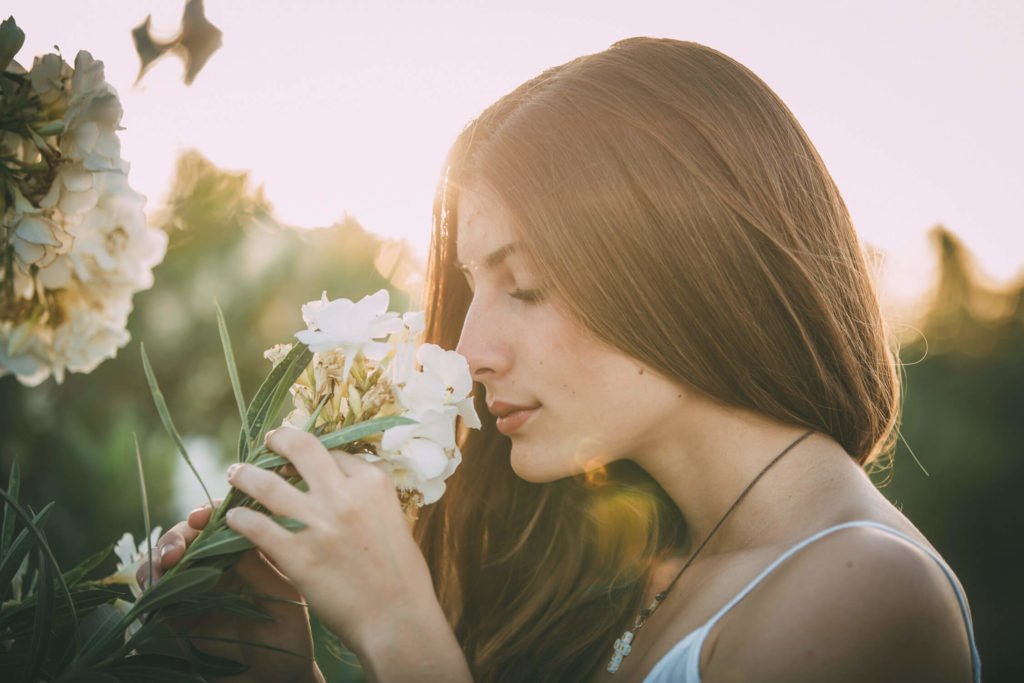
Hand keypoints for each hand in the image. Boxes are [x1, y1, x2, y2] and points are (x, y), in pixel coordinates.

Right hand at [138, 502, 323, 682]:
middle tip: (176, 550)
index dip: (208, 513)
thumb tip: (238, 530)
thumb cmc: (289, 636)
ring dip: (157, 558)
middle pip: (187, 537)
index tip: (200, 516)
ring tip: (164, 566)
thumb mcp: (282, 597)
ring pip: (164, 562)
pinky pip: (154, 596)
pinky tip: (153, 587)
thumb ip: (260, 566)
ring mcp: (192, 590)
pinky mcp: (175, 617)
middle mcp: (216, 566)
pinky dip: (149, 587)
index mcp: (245, 554)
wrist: (275, 682)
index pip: (223, 521)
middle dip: (177, 536)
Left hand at [223, 426, 448, 659]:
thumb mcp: (393, 519)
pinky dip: (239, 519)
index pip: (334, 451)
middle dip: (279, 440)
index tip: (301, 457)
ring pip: (267, 483)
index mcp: (373, 482)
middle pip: (301, 447)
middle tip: (267, 443)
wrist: (397, 618)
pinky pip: (254, 526)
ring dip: (245, 475)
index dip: (315, 454)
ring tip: (236, 474)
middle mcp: (345, 494)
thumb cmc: (401, 575)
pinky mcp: (297, 555)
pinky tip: (232, 519)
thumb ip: (366, 497)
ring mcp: (319, 523)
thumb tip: (339, 484)